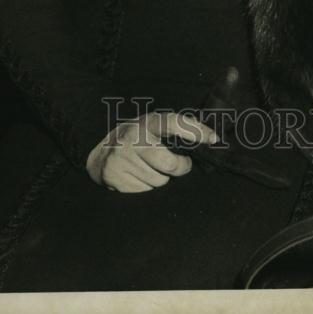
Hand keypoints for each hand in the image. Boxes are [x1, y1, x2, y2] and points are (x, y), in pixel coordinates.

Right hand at [86, 110, 217, 192]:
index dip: (195, 131)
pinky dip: (146, 187)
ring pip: (159, 181)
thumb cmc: (135, 139)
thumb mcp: (151, 126)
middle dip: (180, 168)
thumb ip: (174, 128)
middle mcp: (132, 138)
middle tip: (179, 165)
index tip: (213, 139)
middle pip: (170, 164)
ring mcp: (122, 158)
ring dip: (161, 179)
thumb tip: (208, 136)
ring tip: (149, 168)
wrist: (99, 156)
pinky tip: (138, 176)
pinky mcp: (116, 177)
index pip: (173, 122)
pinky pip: (145, 191)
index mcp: (146, 122)